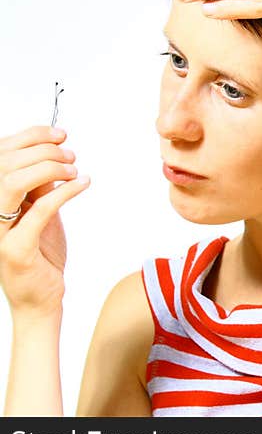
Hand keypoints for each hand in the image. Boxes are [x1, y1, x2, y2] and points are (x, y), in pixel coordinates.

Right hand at [0, 126, 89, 318]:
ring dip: (49, 168)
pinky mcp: (16, 249)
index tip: (60, 135)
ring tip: (74, 170)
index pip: (1, 154)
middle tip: (71, 155)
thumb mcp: (41, 211)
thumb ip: (41, 186)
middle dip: (44, 151)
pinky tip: (82, 183)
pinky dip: (64, 192)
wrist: (41, 298)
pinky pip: (38, 211)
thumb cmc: (40, 253)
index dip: (30, 137)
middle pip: (5, 163)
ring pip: (12, 182)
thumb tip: (55, 155)